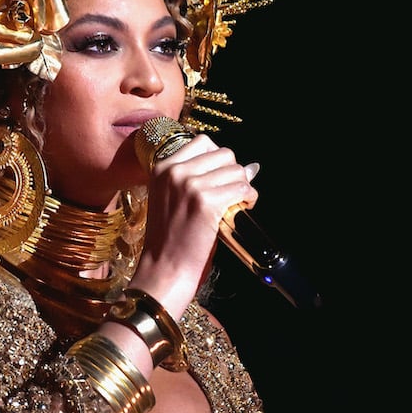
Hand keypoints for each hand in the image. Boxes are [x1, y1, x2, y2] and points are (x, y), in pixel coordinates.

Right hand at [129, 133, 258, 315]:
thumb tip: (250, 167)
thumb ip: (198, 179)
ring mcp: (190, 186)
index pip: (202, 142)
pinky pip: (242, 189)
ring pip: (236, 170)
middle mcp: (174, 172)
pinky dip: (249, 198)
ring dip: (243, 186)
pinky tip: (244, 209)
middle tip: (232, 193)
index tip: (220, 178)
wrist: (163, 270)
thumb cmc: (169, 240)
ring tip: (238, 203)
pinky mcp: (206, 203)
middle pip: (223, 153)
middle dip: (233, 172)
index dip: (218, 160)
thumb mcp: (171, 200)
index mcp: (161, 168)